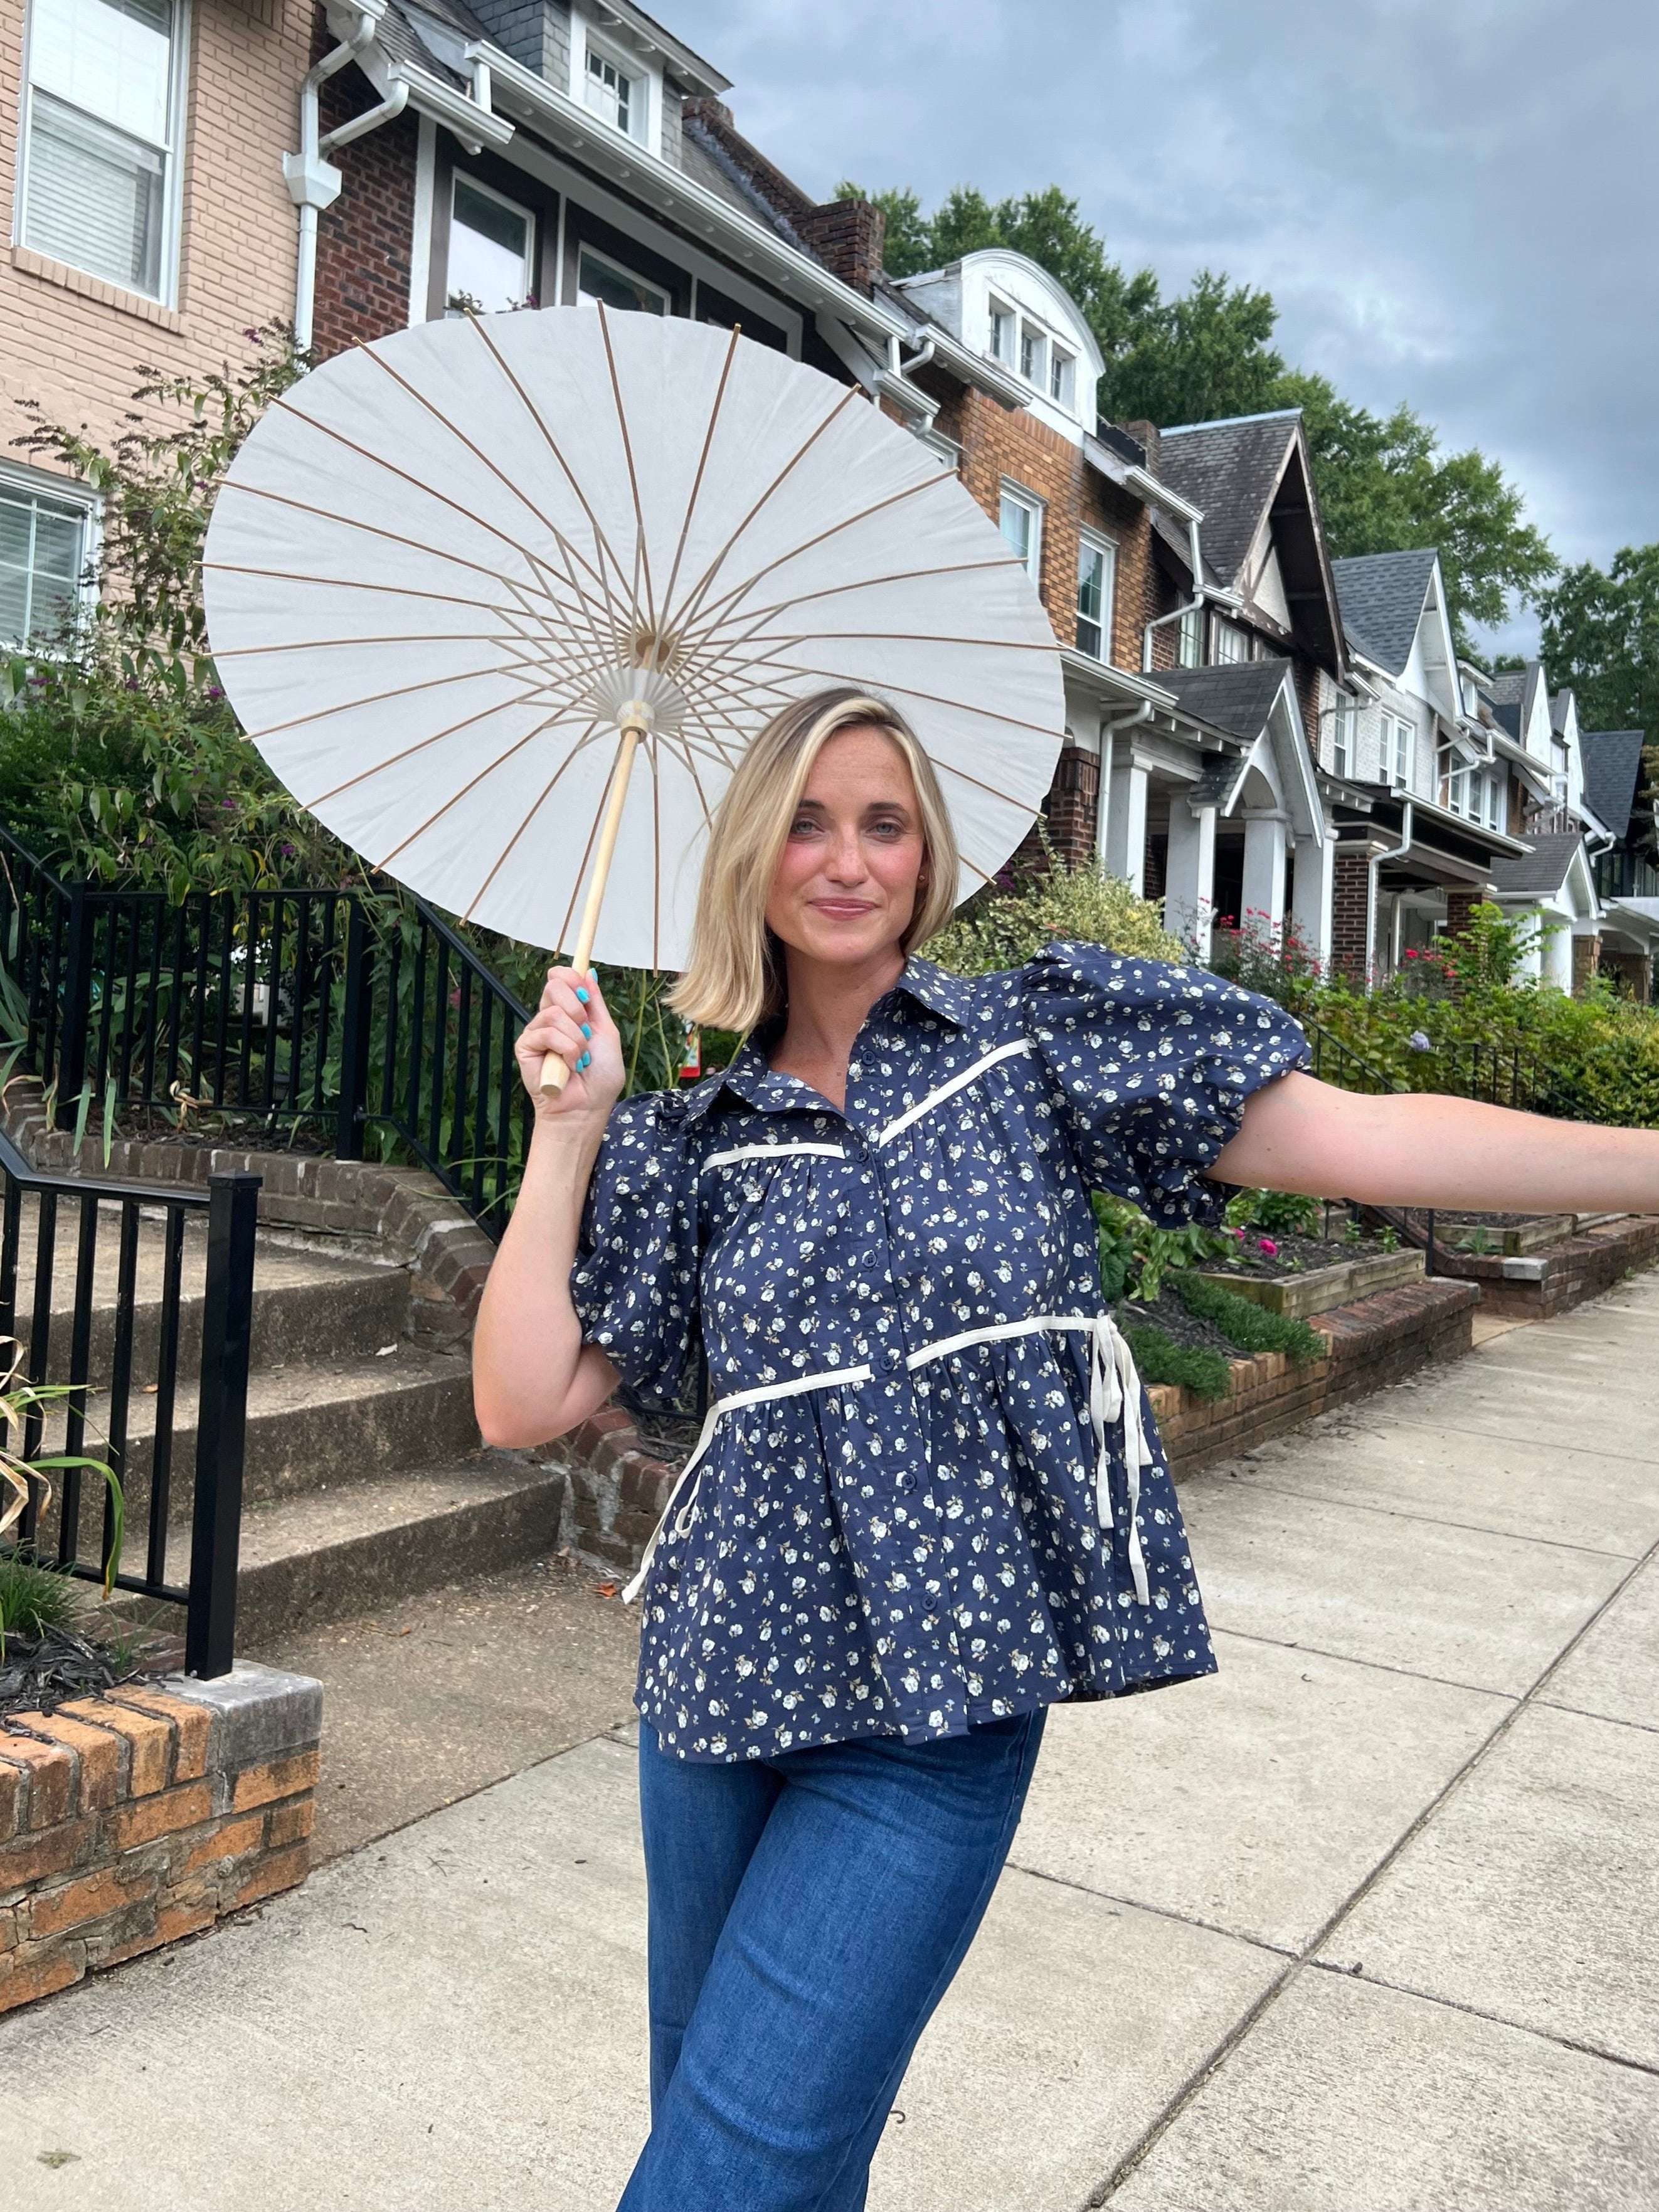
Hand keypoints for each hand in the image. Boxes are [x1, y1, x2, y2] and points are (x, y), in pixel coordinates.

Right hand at [515, 967, 623, 1120]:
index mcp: (571, 1013)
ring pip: (554, 1013)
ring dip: (576, 1039)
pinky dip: (566, 1050)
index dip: (571, 977)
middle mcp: (551, 1019)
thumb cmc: (600, 1077)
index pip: (561, 979)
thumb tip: (589, 972)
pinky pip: (546, 1033)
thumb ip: (595, 1003)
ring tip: (579, 1059)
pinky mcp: (526, 1046)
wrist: (588, 1107)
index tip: (583, 992)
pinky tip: (568, 1066)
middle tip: (586, 1033)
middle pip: (554, 986)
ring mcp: (537, 1032)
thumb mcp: (607, 1033)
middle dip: (578, 1009)